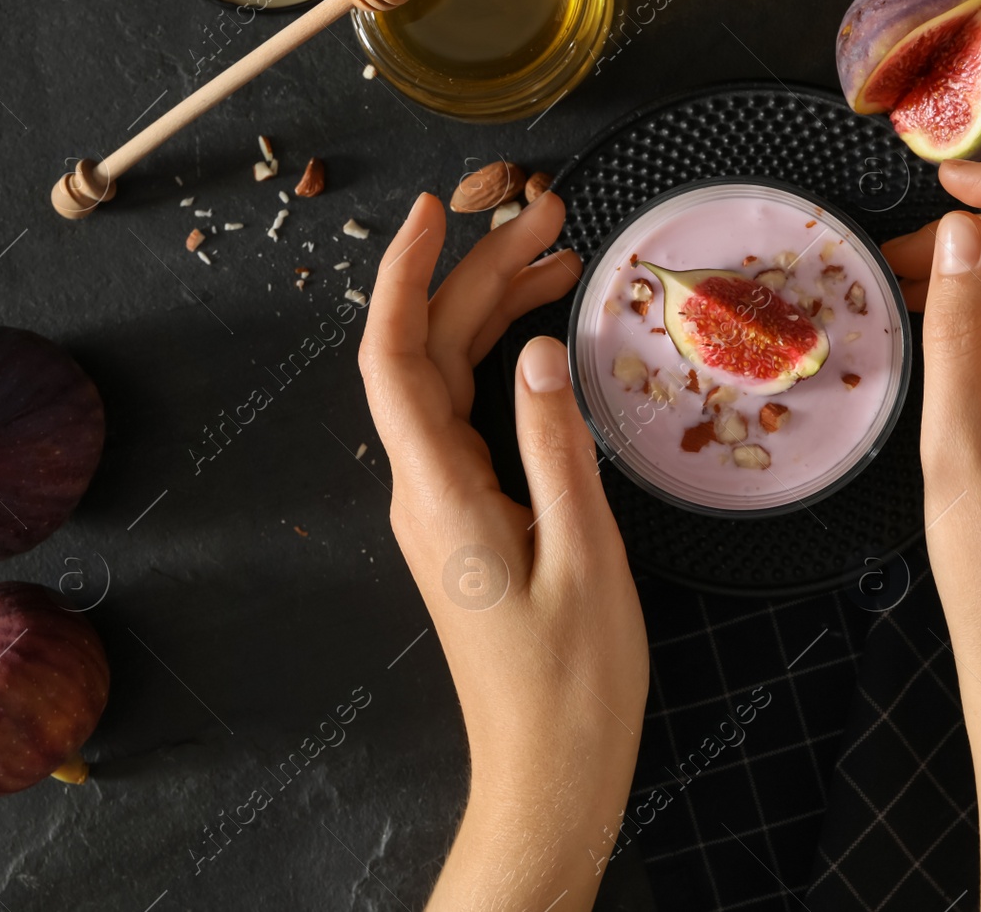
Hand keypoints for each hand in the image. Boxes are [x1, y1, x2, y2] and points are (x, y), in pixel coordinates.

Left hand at [359, 191, 647, 910]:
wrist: (549, 770)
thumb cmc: (571, 682)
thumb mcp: (585, 557)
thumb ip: (557, 448)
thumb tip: (540, 351)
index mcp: (439, 493)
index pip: (395, 358)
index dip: (405, 276)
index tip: (434, 211)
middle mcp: (425, 489)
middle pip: (431, 353)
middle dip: (478, 272)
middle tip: (550, 214)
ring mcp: (443, 502)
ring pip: (452, 379)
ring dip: (496, 311)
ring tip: (560, 255)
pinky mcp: (468, 517)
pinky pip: (472, 416)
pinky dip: (506, 362)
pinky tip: (545, 336)